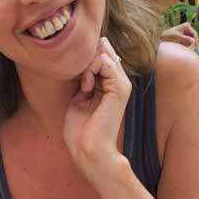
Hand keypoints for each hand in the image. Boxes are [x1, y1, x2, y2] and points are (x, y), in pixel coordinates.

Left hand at [62, 37, 131, 185]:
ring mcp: (121, 84)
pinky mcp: (120, 88)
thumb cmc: (80, 130)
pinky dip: (90, 69)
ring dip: (87, 65)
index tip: (76, 79)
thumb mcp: (78, 97)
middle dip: (85, 58)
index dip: (84, 58)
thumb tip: (84, 57)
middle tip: (79, 81)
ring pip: (103, 52)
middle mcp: (119, 81)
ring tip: (84, 86)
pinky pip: (105, 60)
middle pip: (102, 48)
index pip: (101, 52)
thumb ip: (84, 78)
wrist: (88, 150)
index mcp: (110, 83)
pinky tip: (87, 86)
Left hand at [161, 22, 197, 47]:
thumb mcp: (179, 37)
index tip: (195, 45)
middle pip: (193, 36)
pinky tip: (181, 44)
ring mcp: (186, 31)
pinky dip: (186, 43)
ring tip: (182, 44)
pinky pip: (188, 40)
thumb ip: (187, 39)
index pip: (194, 33)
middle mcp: (188, 27)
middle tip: (187, 46)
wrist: (164, 37)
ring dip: (188, 43)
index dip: (195, 39)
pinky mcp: (185, 35)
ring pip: (191, 39)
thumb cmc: (171, 36)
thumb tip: (194, 41)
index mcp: (187, 25)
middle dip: (190, 41)